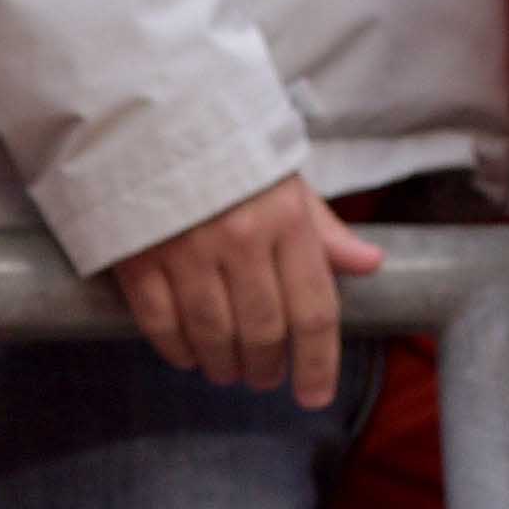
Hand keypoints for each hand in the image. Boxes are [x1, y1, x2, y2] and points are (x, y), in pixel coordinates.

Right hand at [105, 173, 388, 406]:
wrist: (146, 113)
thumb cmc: (224, 150)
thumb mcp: (284, 179)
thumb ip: (324, 230)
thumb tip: (371, 264)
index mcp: (285, 218)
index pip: (314, 309)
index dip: (318, 362)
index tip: (315, 395)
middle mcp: (240, 238)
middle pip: (264, 331)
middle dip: (266, 367)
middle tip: (263, 377)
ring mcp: (185, 249)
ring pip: (213, 334)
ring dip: (223, 365)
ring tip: (227, 370)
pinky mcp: (137, 257)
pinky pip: (161, 323)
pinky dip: (177, 350)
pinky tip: (187, 355)